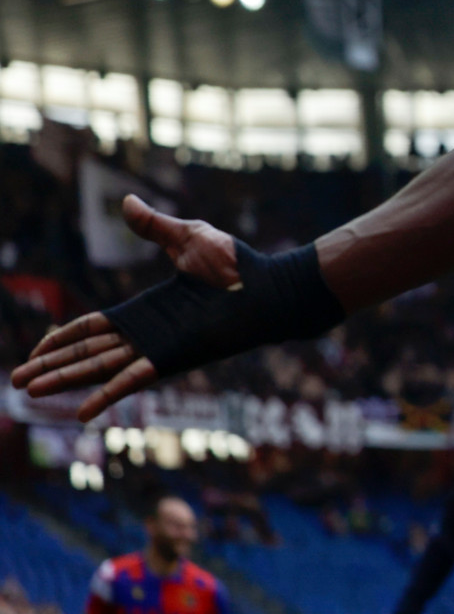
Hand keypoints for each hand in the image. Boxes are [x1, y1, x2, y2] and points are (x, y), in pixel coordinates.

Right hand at [8, 196, 240, 418]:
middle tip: (18, 382)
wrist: (270, 284)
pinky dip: (108, 394)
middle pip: (87, 352)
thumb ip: (154, 227)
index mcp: (146, 310)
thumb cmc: (238, 264)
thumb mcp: (187, 238)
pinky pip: (133, 379)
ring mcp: (159, 347)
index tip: (36, 353)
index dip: (62, 340)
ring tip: (31, 393)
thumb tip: (127, 201)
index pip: (92, 328)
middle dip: (52, 367)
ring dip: (66, 380)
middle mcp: (147, 333)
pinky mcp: (174, 357)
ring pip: (100, 367)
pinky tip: (84, 413)